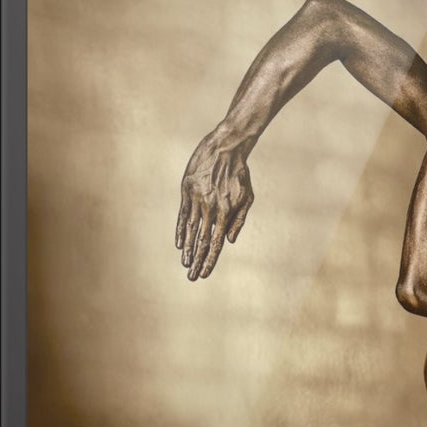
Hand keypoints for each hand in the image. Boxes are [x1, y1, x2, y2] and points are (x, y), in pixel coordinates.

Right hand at [176, 128, 254, 280]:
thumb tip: (229, 241)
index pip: (216, 244)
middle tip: (191, 278)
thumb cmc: (240, 175)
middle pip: (202, 241)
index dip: (210, 260)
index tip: (203, 274)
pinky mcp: (187, 190)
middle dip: (197, 261)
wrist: (226, 148)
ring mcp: (197, 199)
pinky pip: (182, 215)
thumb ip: (239, 221)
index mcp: (226, 212)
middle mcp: (211, 208)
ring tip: (185, 265)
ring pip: (191, 230)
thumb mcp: (247, 198)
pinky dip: (180, 230)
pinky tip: (179, 244)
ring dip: (188, 250)